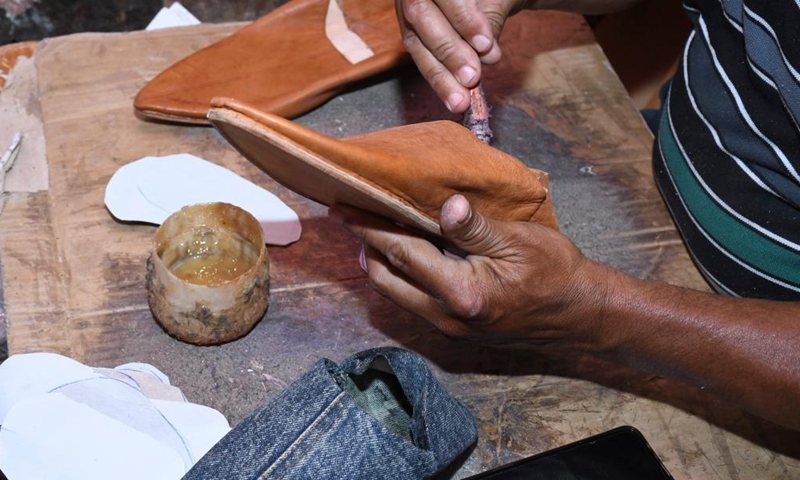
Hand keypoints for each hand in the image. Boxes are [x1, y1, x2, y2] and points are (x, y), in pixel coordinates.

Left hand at [330, 195, 612, 348]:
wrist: (580, 315)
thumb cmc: (555, 273)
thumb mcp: (519, 240)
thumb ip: (475, 226)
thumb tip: (445, 204)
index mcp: (461, 292)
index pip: (402, 253)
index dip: (370, 227)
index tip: (345, 207)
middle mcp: (447, 317)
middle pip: (388, 280)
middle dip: (366, 247)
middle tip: (350, 217)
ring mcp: (450, 328)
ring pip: (398, 295)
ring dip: (380, 265)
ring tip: (369, 235)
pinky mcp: (456, 331)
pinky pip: (415, 303)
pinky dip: (401, 278)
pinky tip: (403, 258)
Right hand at [396, 0, 522, 112]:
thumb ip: (490, 20)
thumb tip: (486, 54)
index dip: (462, 18)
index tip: (485, 44)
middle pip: (421, 15)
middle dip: (448, 50)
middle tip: (472, 77)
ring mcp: (405, 9)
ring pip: (416, 43)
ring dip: (440, 75)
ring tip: (461, 101)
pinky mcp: (411, 34)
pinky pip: (420, 58)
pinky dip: (438, 80)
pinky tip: (453, 99)